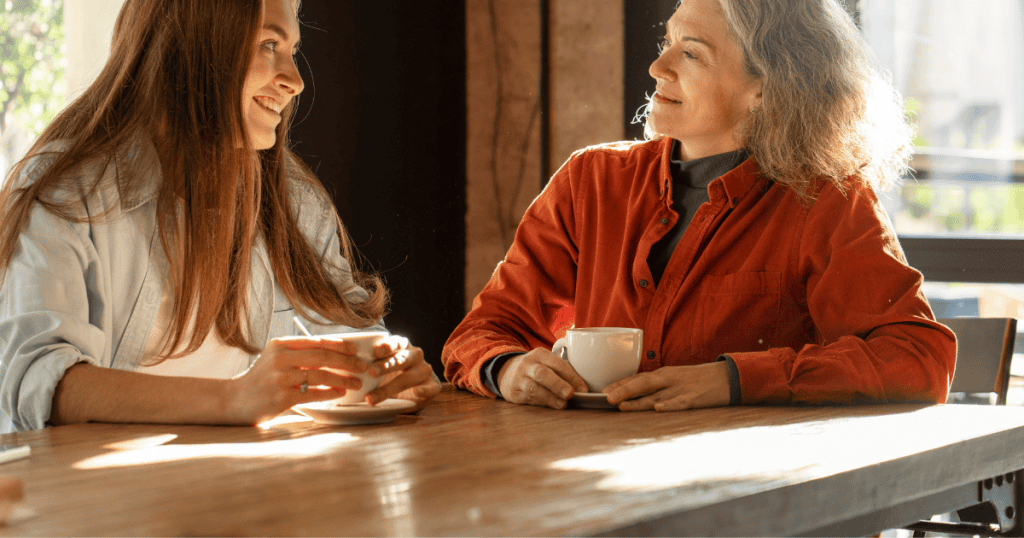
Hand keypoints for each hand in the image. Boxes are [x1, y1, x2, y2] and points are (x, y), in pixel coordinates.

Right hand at [228, 336, 370, 424]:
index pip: (316, 341)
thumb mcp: (276, 359)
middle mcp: (280, 358)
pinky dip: (330, 393)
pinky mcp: (281, 398)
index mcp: (280, 345)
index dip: (339, 345)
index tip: (355, 350)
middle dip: (346, 361)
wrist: (233, 400)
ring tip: (356, 383)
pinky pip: (313, 393)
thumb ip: (300, 354)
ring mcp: (280, 378)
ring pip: (320, 374)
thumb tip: (335, 354)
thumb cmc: (261, 379)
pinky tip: (340, 393)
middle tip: (362, 366)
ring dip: (342, 379)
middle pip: (322, 356)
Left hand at [364, 336, 440, 411]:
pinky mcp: (432, 386)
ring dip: (392, 385)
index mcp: (402, 347)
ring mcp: (424, 371)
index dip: (386, 346)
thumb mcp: (379, 365)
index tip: (375, 351)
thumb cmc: (390, 375)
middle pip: (401, 359)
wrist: (411, 391)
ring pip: (410, 377)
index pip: (395, 342)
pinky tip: (418, 393)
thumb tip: (339, 365)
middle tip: (371, 372)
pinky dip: (425, 390)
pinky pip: (430, 388)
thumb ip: (366, 363)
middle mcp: (415, 356)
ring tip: (374, 396)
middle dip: (386, 365)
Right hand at [496, 348, 587, 408]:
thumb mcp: (546, 362)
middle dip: (558, 384)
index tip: (583, 389)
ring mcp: (519, 379)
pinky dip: (542, 403)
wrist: (507, 372)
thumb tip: (582, 389)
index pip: (557, 363)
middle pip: (542, 373)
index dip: (571, 376)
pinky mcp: (514, 393)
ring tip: (563, 404)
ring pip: (534, 388)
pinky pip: (529, 399)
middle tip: (570, 394)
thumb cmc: (536, 368)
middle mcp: (527, 365)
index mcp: (539, 354)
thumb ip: (563, 371)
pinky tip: (552, 405)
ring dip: (550, 397)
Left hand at [603, 362, 730, 411]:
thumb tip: (633, 394)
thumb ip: (656, 386)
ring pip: (656, 395)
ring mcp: (681, 389)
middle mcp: (669, 380)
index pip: (637, 378)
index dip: (619, 384)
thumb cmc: (696, 380)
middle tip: (606, 398)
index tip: (602, 391)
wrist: (727, 378)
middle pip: (643, 384)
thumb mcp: (674, 379)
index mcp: (663, 375)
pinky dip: (669, 405)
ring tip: (621, 405)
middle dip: (623, 391)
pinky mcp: (695, 398)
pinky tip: (658, 408)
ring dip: (638, 401)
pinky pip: (680, 403)